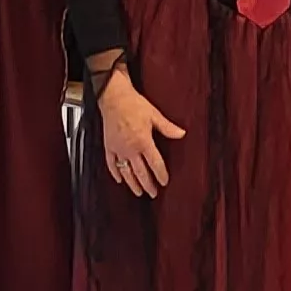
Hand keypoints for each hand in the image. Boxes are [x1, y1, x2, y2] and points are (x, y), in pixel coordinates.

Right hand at [96, 73, 183, 195]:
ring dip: (133, 183)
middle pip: (140, 172)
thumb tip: (182, 134)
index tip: (164, 182)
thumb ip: (168, 128)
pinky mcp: (109, 146)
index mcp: (143, 141)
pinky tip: (119, 179)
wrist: (114, 97)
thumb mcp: (154, 115)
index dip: (160, 175)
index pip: (155, 163)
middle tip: (153, 193)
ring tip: (138, 192)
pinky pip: (111, 164)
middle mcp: (130, 148)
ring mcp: (118, 149)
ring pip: (126, 172)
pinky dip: (115, 173)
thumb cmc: (134, 104)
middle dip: (147, 184)